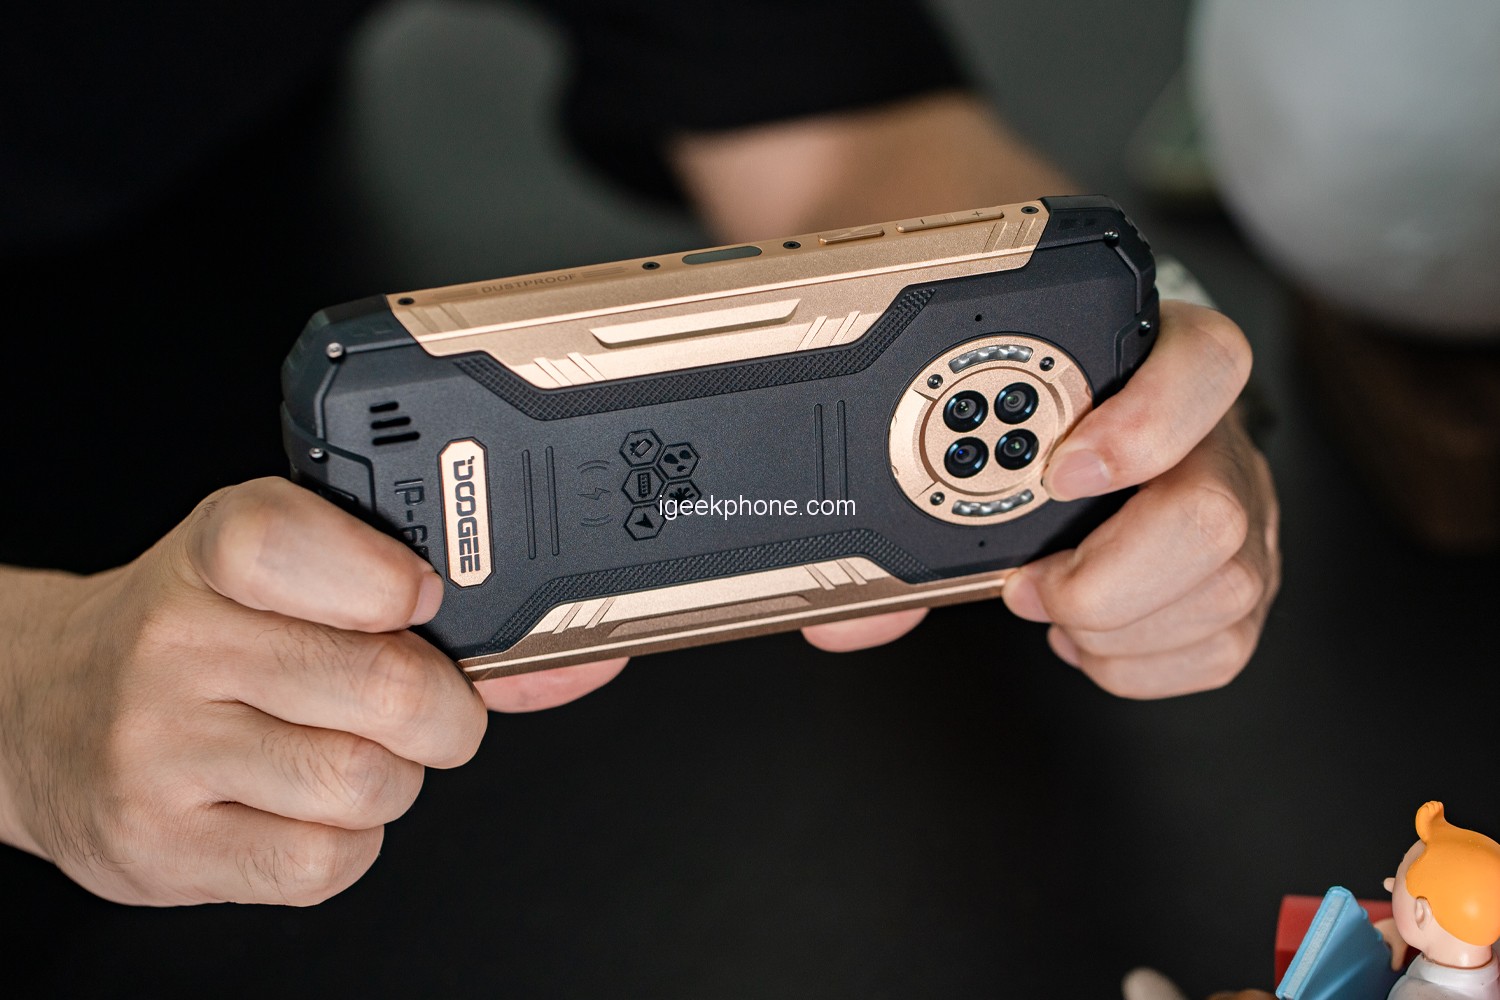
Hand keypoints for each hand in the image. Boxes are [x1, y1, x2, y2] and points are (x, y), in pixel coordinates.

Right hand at [0, 478, 613, 904]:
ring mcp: (160, 748)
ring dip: (395, 780)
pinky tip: (309, 805)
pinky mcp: (160, 844)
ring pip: (366, 784)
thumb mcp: (289, 575)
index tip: (421, 600)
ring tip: (352, 751)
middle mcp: (177, 642)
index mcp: (217, 551)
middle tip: (431, 705)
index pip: (296, 544)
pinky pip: (323, 862)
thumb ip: (424, 607)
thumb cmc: (200, 634)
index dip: (387, 581)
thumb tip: (576, 659)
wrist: (49, 712)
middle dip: (446, 711)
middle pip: (383, 688)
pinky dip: (349, 843)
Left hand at [805, 301, 1279, 698]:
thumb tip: (847, 620)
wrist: (1105, 447)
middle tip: (1031, 581)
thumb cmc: (1040, 436)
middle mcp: (1217, 442)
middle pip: (1212, 512)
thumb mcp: (989, 430)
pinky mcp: (1241, 586)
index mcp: (1165, 365)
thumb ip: (915, 499)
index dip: (1142, 424)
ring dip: (1115, 624)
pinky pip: (1220, 648)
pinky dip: (1138, 660)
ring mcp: (1243, 517)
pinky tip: (1090, 634)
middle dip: (1106, 574)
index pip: (1204, 365)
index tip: (1060, 470)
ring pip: (1221, 589)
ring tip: (1053, 607)